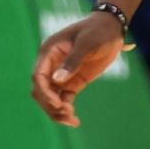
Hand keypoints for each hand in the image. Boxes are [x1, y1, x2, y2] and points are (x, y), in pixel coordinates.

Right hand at [30, 12, 125, 126]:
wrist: (111, 28)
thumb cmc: (98, 31)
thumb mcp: (87, 44)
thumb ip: (73, 61)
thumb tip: (57, 80)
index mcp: (49, 52)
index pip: (38, 76)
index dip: (44, 92)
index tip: (57, 104)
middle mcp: (50, 65)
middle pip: (41, 90)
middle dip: (50, 105)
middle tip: (67, 114)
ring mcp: (61, 75)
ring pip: (50, 98)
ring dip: (56, 111)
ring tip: (72, 121)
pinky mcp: (72, 82)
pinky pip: (63, 99)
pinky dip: (66, 110)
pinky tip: (75, 121)